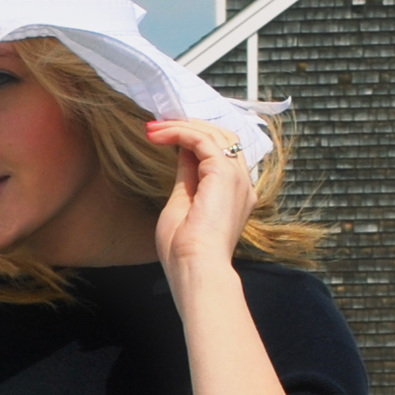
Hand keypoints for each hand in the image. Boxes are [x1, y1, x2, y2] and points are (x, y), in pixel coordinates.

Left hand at [147, 119, 255, 284]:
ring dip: (181, 126)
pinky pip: (202, 140)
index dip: (192, 140)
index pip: (218, 155)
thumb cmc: (185, 251)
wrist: (196, 268)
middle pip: (222, 138)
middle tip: (158, 126)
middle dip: (190, 127)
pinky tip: (158, 135)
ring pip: (213, 134)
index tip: (163, 136)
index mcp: (234, 195)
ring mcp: (236, 178)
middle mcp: (241, 184)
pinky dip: (179, 132)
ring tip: (154, 128)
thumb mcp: (181, 204)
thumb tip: (182, 151)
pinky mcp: (224, 173)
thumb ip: (186, 176)